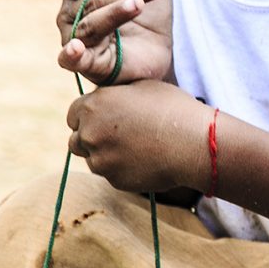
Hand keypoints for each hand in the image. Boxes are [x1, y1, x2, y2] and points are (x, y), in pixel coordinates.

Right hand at [58, 0, 171, 84]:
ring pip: (88, 24)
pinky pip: (70, 60)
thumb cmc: (147, 15)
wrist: (161, 53)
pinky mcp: (87, 65)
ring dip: (114, 14)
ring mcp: (76, 39)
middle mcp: (70, 14)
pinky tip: (76, 48)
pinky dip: (71, 54)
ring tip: (138, 5)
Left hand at [66, 81, 209, 193]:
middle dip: (93, 139)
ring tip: (137, 149)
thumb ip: (115, 94)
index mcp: (92, 106)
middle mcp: (89, 134)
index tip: (105, 120)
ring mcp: (100, 160)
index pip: (73, 115)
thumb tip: (108, 99)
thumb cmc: (174, 109)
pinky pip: (112, 175)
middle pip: (77, 140)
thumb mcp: (142, 87)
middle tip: (120, 137)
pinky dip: (123, 170)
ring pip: (94, 160)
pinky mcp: (114, 180)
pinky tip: (146, 161)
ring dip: (107, 156)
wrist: (195, 143)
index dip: (89, 117)